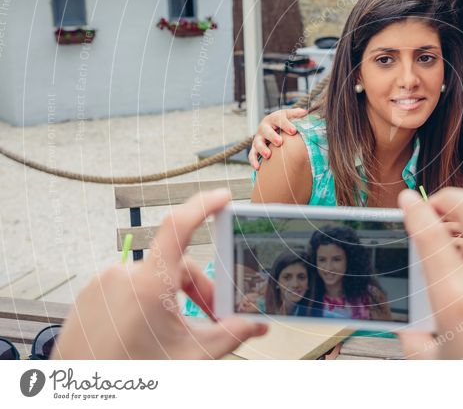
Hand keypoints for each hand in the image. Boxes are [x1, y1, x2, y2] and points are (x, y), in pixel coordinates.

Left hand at [52, 190, 267, 358]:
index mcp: (150, 284)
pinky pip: (128, 287)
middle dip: (199, 291)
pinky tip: (148, 330)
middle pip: (177, 266)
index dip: (203, 206)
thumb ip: (230, 334)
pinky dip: (145, 302)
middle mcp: (124, 276)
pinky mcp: (90, 295)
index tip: (221, 198)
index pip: (180, 227)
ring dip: (172, 298)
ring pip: (153, 278)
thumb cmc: (130, 377)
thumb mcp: (191, 356)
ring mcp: (104, 284)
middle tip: (211, 319)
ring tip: (175, 332)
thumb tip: (256, 325)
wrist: (81, 396)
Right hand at [248, 108, 307, 168]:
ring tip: (268, 155)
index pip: (279, 120)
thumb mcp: (288, 115)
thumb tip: (305, 112)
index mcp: (273, 118)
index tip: (294, 131)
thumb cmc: (282, 121)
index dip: (286, 125)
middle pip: (266, 131)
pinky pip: (252, 154)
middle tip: (279, 142)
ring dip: (262, 149)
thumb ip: (296, 114)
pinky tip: (258, 167)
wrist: (270, 126)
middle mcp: (264, 127)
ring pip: (258, 143)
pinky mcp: (254, 148)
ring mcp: (258, 138)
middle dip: (272, 136)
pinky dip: (253, 161)